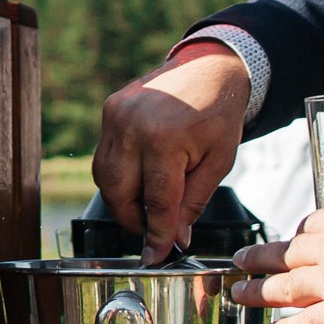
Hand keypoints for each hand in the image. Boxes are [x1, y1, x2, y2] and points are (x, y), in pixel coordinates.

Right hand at [91, 40, 250, 265]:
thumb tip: (176, 238)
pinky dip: (119, 174)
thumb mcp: (219, 162)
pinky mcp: (109, 110)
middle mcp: (133, 127)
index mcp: (166, 140)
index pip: (156, 201)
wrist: (210, 67)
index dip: (157, 233)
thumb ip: (194, 202)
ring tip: (147, 204)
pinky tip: (140, 177)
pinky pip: (105, 155)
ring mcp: (116, 116)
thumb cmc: (219, 113)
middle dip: (133, 219)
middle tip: (152, 230)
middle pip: (119, 193)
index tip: (156, 256)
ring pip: (105, 177)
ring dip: (123, 199)